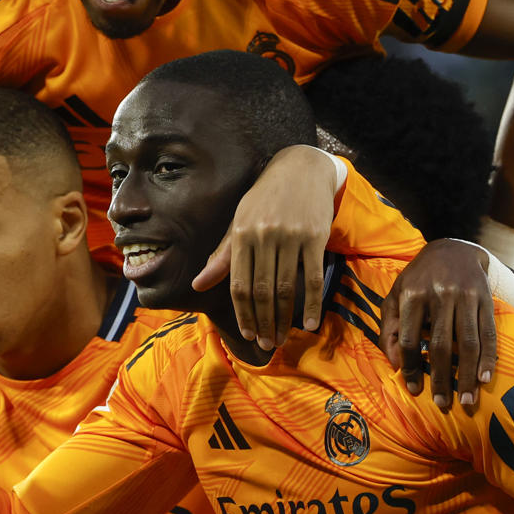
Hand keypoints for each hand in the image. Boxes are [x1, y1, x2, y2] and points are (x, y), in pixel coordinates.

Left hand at [192, 144, 339, 350]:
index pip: (238, 284)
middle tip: (266, 345)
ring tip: (282, 339)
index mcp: (241, 234)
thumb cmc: (265, 198)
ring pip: (286, 288)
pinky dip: (312, 303)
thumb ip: (222, 255)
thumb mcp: (239, 221)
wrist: (301, 168)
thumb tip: (198, 285)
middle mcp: (264, 236)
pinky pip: (313, 277)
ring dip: (284, 319)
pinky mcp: (315, 237)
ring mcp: (291, 237)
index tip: (247, 334)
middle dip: (262, 323)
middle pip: (262, 291)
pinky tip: (310, 323)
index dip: (242, 314)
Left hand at [384, 239, 496, 410]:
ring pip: (468, 343)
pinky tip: (485, 378)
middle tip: (443, 404)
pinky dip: (488, 358)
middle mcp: (440, 294)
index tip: (414, 390)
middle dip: (443, 379)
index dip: (410, 367)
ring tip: (468, 401)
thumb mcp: (396, 295)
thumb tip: (394, 364)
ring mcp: (466, 296)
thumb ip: (389, 328)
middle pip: (441, 345)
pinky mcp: (486, 299)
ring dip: (468, 375)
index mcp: (413, 294)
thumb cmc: (418, 278)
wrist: (454, 248)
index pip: (408, 339)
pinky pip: (488, 333)